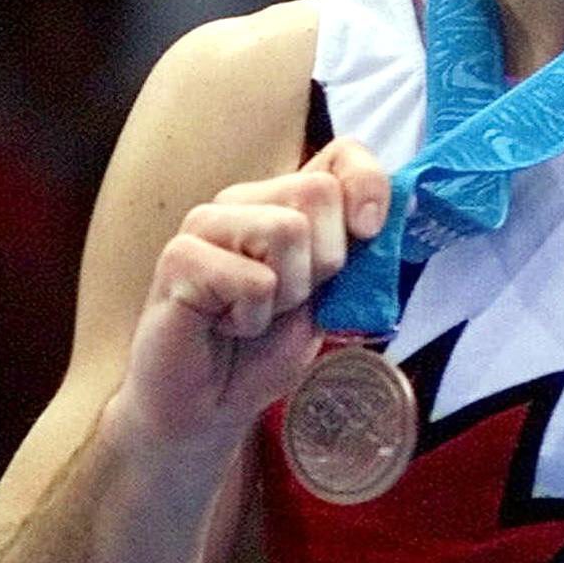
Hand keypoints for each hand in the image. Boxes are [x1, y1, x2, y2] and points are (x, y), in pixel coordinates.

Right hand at [114, 138, 389, 449]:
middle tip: (288, 302)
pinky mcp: (179, 257)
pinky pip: (254, 278)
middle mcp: (244, 201)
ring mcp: (207, 223)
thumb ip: (357, 254)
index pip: (342, 155)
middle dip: (325, 264)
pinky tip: (225, 326)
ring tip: (254, 316)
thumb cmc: (263, 351)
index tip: (369, 232)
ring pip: (288, 229)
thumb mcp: (332, 299)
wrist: (208, 407)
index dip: (368, 186)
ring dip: (287, 294)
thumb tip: (384, 216)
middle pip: (319, 192)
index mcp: (284, 202)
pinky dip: (252, 318)